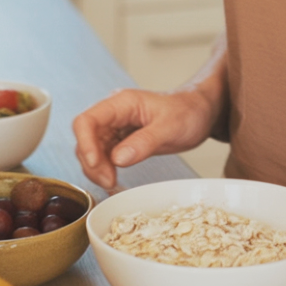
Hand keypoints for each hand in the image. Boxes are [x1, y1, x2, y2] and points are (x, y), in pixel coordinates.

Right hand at [72, 87, 217, 188]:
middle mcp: (114, 113)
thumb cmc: (189, 111)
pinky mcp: (120, 139)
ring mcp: (116, 126)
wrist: (200, 111)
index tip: (97, 164)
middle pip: (85, 138)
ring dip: (96, 169)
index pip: (87, 120)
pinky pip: (102, 155)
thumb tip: (118, 159)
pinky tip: (114, 179)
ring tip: (113, 182)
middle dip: (92, 162)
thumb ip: (145, 142)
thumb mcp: (171, 127)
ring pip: (91, 149)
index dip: (85, 144)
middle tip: (110, 181)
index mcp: (122, 103)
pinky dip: (104, 169)